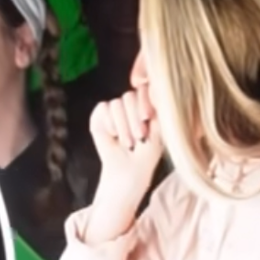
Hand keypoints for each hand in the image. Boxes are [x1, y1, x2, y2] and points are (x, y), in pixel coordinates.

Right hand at [86, 88, 162, 234]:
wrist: (129, 171)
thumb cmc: (147, 154)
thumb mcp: (159, 131)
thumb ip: (158, 110)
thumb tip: (156, 89)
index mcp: (147, 104)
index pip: (145, 90)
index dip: (145, 101)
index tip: (148, 117)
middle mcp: (130, 104)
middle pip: (130, 96)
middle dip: (134, 118)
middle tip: (139, 137)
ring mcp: (115, 109)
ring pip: (117, 104)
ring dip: (123, 126)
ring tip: (128, 143)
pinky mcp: (100, 116)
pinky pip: (103, 108)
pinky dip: (110, 123)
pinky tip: (114, 135)